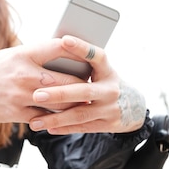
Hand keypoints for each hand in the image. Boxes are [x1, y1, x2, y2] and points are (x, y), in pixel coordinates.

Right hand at [0, 38, 86, 122]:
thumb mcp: (10, 56)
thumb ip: (34, 58)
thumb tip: (61, 58)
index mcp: (24, 54)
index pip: (60, 47)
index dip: (80, 49)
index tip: (92, 53)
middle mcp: (25, 74)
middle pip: (67, 80)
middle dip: (83, 84)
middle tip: (93, 85)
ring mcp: (21, 96)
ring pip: (60, 103)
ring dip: (74, 104)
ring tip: (83, 102)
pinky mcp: (17, 114)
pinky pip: (45, 118)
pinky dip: (56, 118)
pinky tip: (63, 116)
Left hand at [28, 35, 146, 133]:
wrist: (133, 107)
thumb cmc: (106, 83)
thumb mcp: (102, 71)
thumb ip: (83, 66)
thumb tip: (54, 51)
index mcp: (107, 71)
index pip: (97, 56)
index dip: (82, 48)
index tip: (64, 40)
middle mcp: (110, 89)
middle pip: (83, 91)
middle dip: (59, 94)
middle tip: (36, 94)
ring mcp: (109, 109)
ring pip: (79, 114)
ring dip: (55, 118)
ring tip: (35, 121)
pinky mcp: (106, 125)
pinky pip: (81, 127)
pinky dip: (63, 128)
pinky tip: (47, 128)